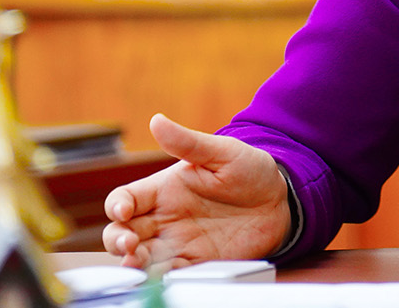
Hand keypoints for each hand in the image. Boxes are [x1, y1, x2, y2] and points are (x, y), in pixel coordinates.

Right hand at [102, 113, 289, 269]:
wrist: (281, 201)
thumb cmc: (250, 171)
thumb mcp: (222, 152)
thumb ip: (189, 142)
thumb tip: (157, 120)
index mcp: (164, 190)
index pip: (125, 199)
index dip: (117, 205)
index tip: (125, 210)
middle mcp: (164, 218)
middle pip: (122, 232)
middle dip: (118, 240)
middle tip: (129, 245)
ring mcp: (179, 242)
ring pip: (142, 257)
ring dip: (134, 264)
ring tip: (138, 264)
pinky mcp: (197, 262)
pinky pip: (172, 273)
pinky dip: (162, 278)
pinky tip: (164, 276)